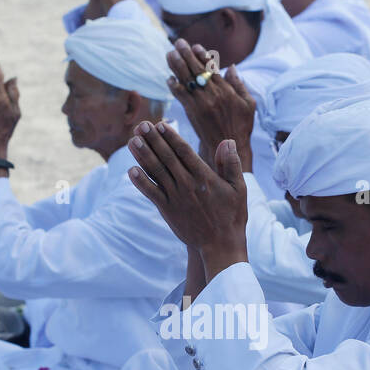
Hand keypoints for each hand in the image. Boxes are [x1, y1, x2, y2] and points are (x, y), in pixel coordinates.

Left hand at [127, 120, 248, 277]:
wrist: (220, 245)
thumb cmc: (232, 215)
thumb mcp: (239, 188)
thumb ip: (231, 164)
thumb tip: (227, 141)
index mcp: (204, 177)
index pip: (184, 151)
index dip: (170, 136)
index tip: (160, 124)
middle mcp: (188, 185)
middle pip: (166, 158)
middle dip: (153, 140)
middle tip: (141, 125)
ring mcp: (176, 198)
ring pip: (156, 172)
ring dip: (143, 156)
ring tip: (132, 141)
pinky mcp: (168, 211)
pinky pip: (152, 193)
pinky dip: (141, 182)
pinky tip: (131, 170)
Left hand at [166, 39, 255, 169]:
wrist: (229, 147)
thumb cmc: (241, 126)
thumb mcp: (248, 104)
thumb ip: (239, 84)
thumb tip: (231, 67)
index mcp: (227, 90)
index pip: (212, 68)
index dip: (202, 55)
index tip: (195, 46)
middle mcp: (213, 94)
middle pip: (196, 70)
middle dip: (186, 54)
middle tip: (178, 43)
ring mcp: (201, 103)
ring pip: (186, 80)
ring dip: (176, 66)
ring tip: (169, 54)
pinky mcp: (192, 113)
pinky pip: (180, 96)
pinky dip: (174, 86)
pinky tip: (169, 79)